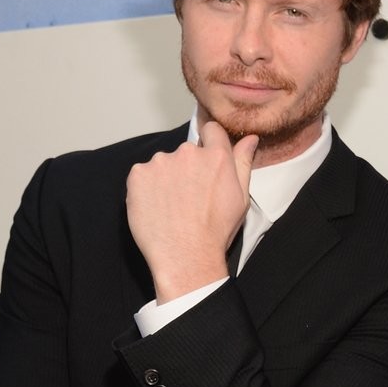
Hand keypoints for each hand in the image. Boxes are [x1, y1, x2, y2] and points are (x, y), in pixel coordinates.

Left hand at [127, 121, 259, 301]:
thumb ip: (243, 163)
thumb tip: (250, 138)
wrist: (185, 256)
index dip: (209, 143)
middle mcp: (187, 153)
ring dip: (166, 178)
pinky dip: (147, 188)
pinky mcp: (138, 175)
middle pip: (186, 151)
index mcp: (216, 157)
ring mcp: (160, 163)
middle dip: (188, 168)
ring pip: (163, 164)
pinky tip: (156, 207)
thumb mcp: (240, 198)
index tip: (206, 163)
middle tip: (189, 197)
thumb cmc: (215, 231)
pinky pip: (142, 175)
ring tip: (171, 206)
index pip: (211, 130)